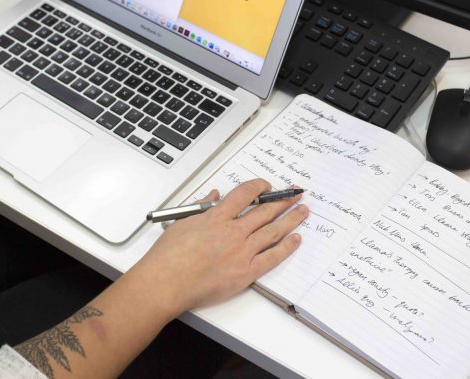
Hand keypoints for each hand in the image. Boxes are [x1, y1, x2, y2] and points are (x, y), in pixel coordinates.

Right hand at [129, 178, 307, 318]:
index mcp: (216, 217)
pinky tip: (296, 239)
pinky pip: (272, 257)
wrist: (166, 283)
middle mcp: (233, 232)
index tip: (268, 185)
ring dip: (291, 219)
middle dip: (283, 200)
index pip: (245, 194)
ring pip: (273, 231)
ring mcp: (242, 252)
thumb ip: (200, 206)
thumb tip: (214, 195)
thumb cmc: (168, 256)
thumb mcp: (181, 222)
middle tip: (295, 194)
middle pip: (265, 211)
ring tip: (303, 211)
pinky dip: (286, 247)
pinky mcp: (246, 272)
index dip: (259, 186)